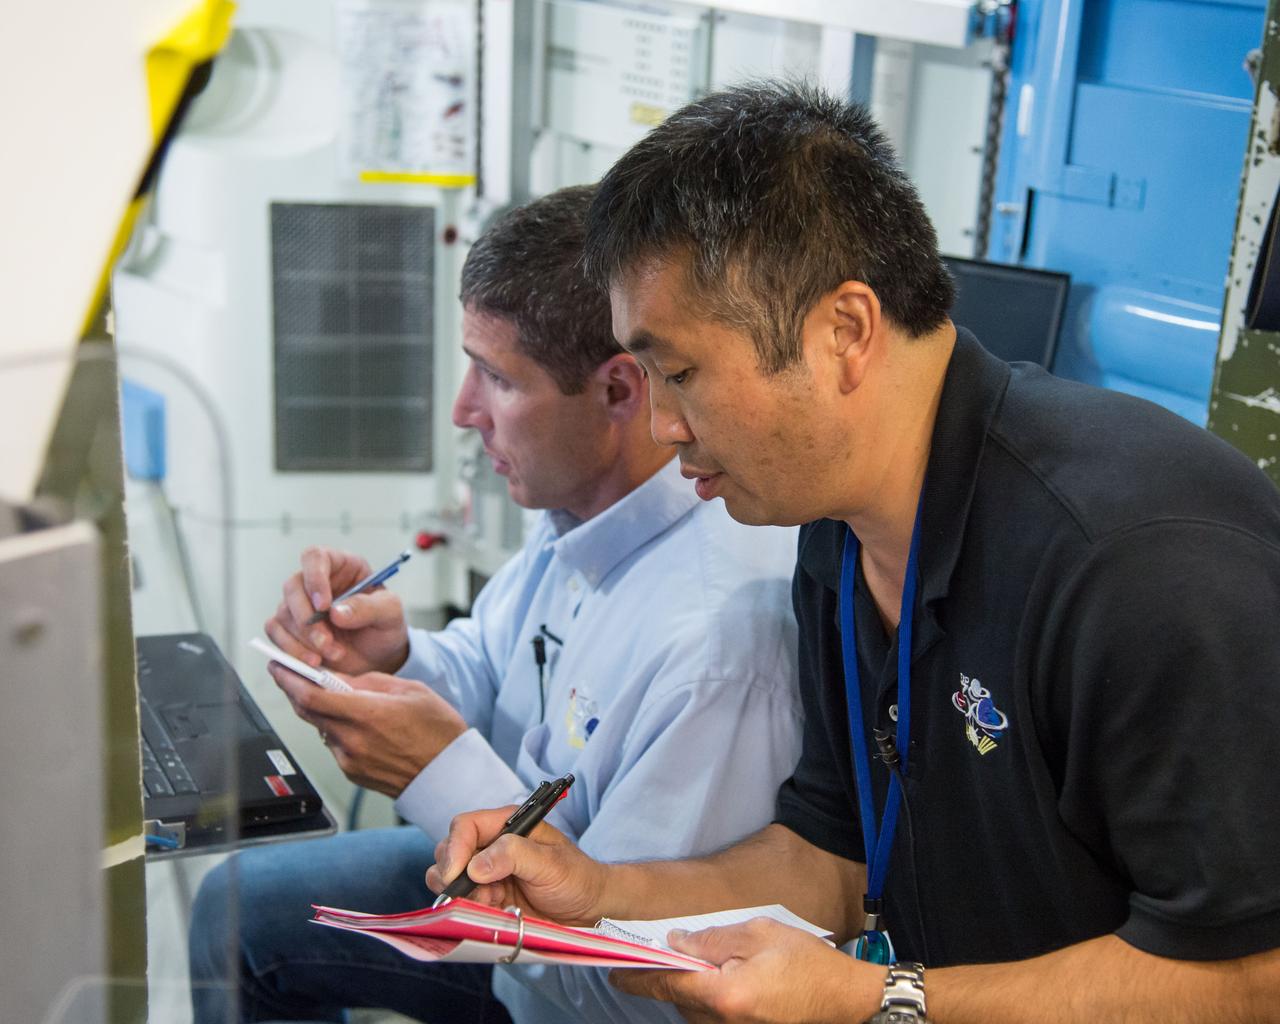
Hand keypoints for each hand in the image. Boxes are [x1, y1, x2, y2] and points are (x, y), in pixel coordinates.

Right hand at [264, 546, 409, 675]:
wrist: (378, 657)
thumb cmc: (384, 626)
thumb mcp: (389, 613)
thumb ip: (368, 608)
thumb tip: (336, 612)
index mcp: (341, 566)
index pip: (315, 557)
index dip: (314, 578)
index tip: (324, 605)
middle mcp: (315, 582)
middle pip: (292, 587)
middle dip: (307, 619)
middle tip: (327, 642)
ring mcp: (299, 605)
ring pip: (282, 614)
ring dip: (303, 639)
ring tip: (333, 654)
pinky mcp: (289, 628)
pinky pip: (276, 635)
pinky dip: (292, 651)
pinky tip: (315, 662)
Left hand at [269, 665, 465, 796]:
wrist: (450, 774)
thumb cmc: (438, 731)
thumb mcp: (410, 690)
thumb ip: (370, 682)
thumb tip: (340, 677)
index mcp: (367, 714)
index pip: (312, 695)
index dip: (289, 679)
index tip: (278, 665)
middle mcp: (353, 740)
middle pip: (308, 712)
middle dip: (295, 690)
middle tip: (290, 674)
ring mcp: (350, 760)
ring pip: (321, 728)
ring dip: (320, 711)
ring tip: (335, 698)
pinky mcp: (352, 773)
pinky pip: (334, 745)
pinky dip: (337, 730)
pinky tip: (355, 723)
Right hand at [427, 806, 609, 925]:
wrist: (588, 908)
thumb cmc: (576, 877)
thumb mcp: (550, 863)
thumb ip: (514, 856)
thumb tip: (475, 866)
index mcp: (508, 825)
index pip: (465, 826)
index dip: (455, 847)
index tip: (455, 874)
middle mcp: (492, 845)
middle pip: (450, 851)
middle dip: (454, 874)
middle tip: (478, 893)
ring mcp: (488, 872)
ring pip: (450, 879)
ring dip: (464, 894)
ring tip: (493, 901)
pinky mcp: (488, 896)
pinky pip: (464, 901)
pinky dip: (472, 908)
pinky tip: (496, 910)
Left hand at [610, 919, 882, 1023]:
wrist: (846, 1000)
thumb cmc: (807, 963)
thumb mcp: (759, 934)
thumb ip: (712, 939)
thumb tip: (675, 943)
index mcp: (725, 995)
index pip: (668, 985)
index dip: (638, 977)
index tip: (614, 971)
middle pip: (679, 1000)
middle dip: (675, 977)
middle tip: (682, 953)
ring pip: (694, 1012)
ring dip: (696, 991)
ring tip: (724, 967)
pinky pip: (713, 1021)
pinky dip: (712, 1003)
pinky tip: (733, 983)